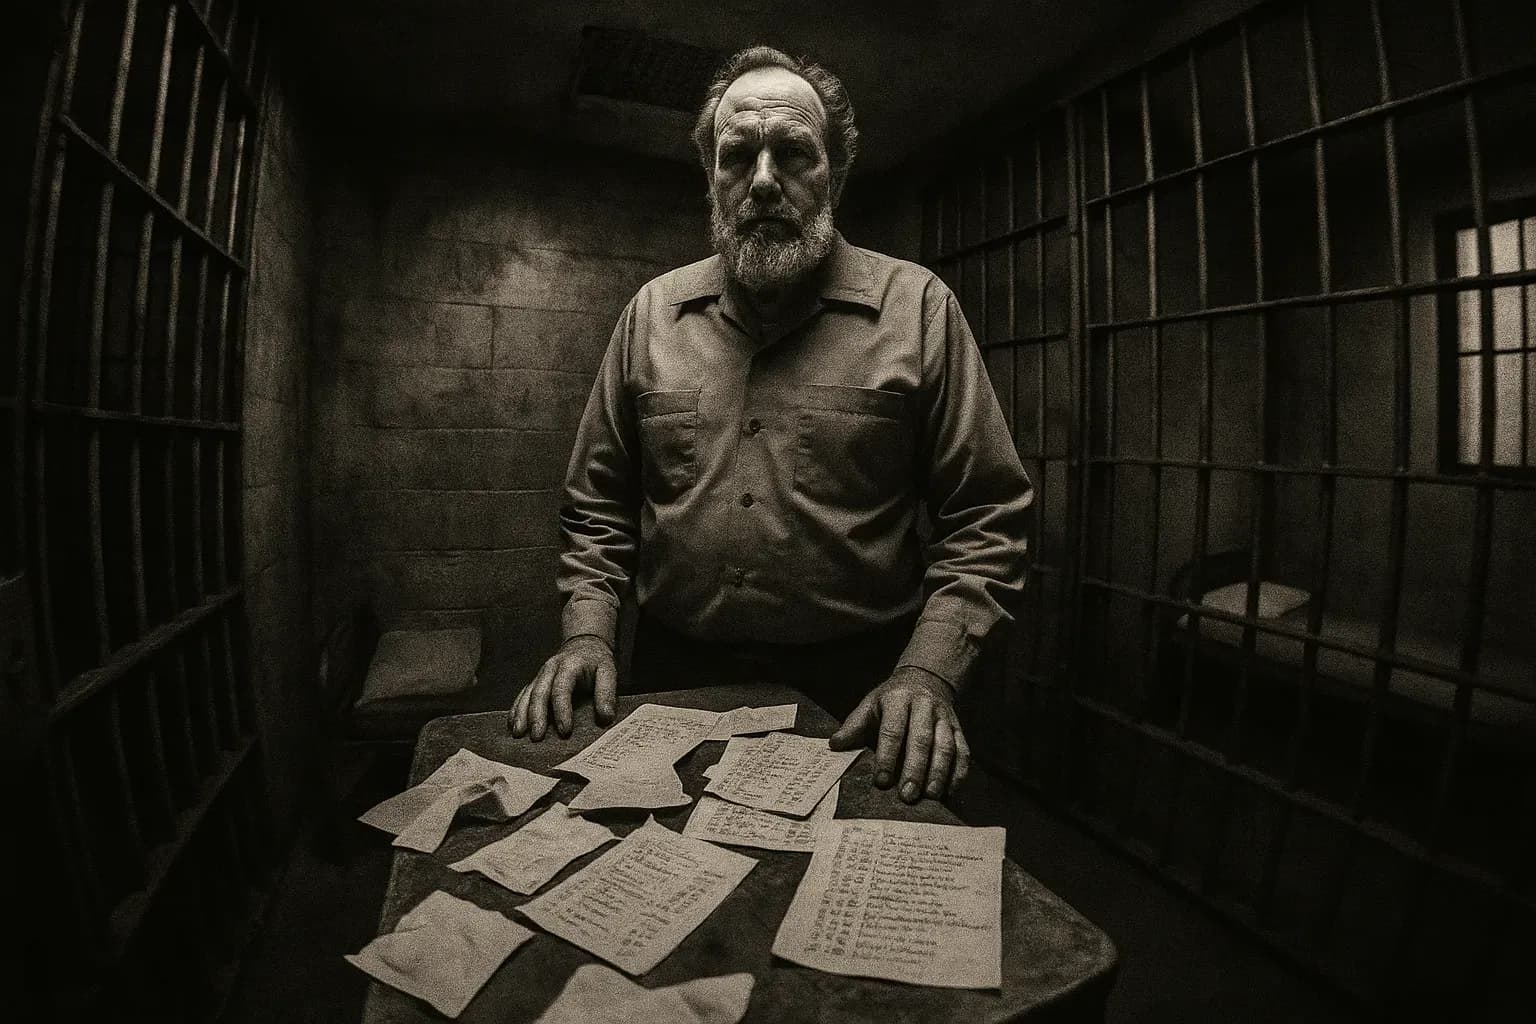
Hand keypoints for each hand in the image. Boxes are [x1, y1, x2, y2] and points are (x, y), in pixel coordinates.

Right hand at [507, 636, 616, 739]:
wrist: (584, 645)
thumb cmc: (596, 661)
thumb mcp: (608, 671)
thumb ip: (607, 693)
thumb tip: (606, 717)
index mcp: (569, 665)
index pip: (562, 689)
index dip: (562, 710)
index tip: (565, 731)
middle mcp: (550, 669)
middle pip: (540, 692)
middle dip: (537, 716)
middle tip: (537, 737)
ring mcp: (540, 675)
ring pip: (527, 694)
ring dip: (521, 714)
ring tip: (518, 734)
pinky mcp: (536, 681)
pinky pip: (523, 695)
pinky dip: (516, 709)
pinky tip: (512, 724)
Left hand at [828, 666, 970, 802]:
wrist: (925, 679)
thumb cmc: (891, 699)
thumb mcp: (870, 705)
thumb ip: (854, 726)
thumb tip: (834, 746)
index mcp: (897, 699)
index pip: (892, 730)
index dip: (887, 757)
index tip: (881, 781)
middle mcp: (924, 706)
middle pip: (921, 739)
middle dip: (915, 769)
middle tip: (907, 795)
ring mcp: (944, 717)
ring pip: (945, 745)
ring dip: (939, 772)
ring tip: (930, 795)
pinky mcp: (958, 728)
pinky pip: (963, 750)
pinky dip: (959, 772)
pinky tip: (951, 791)